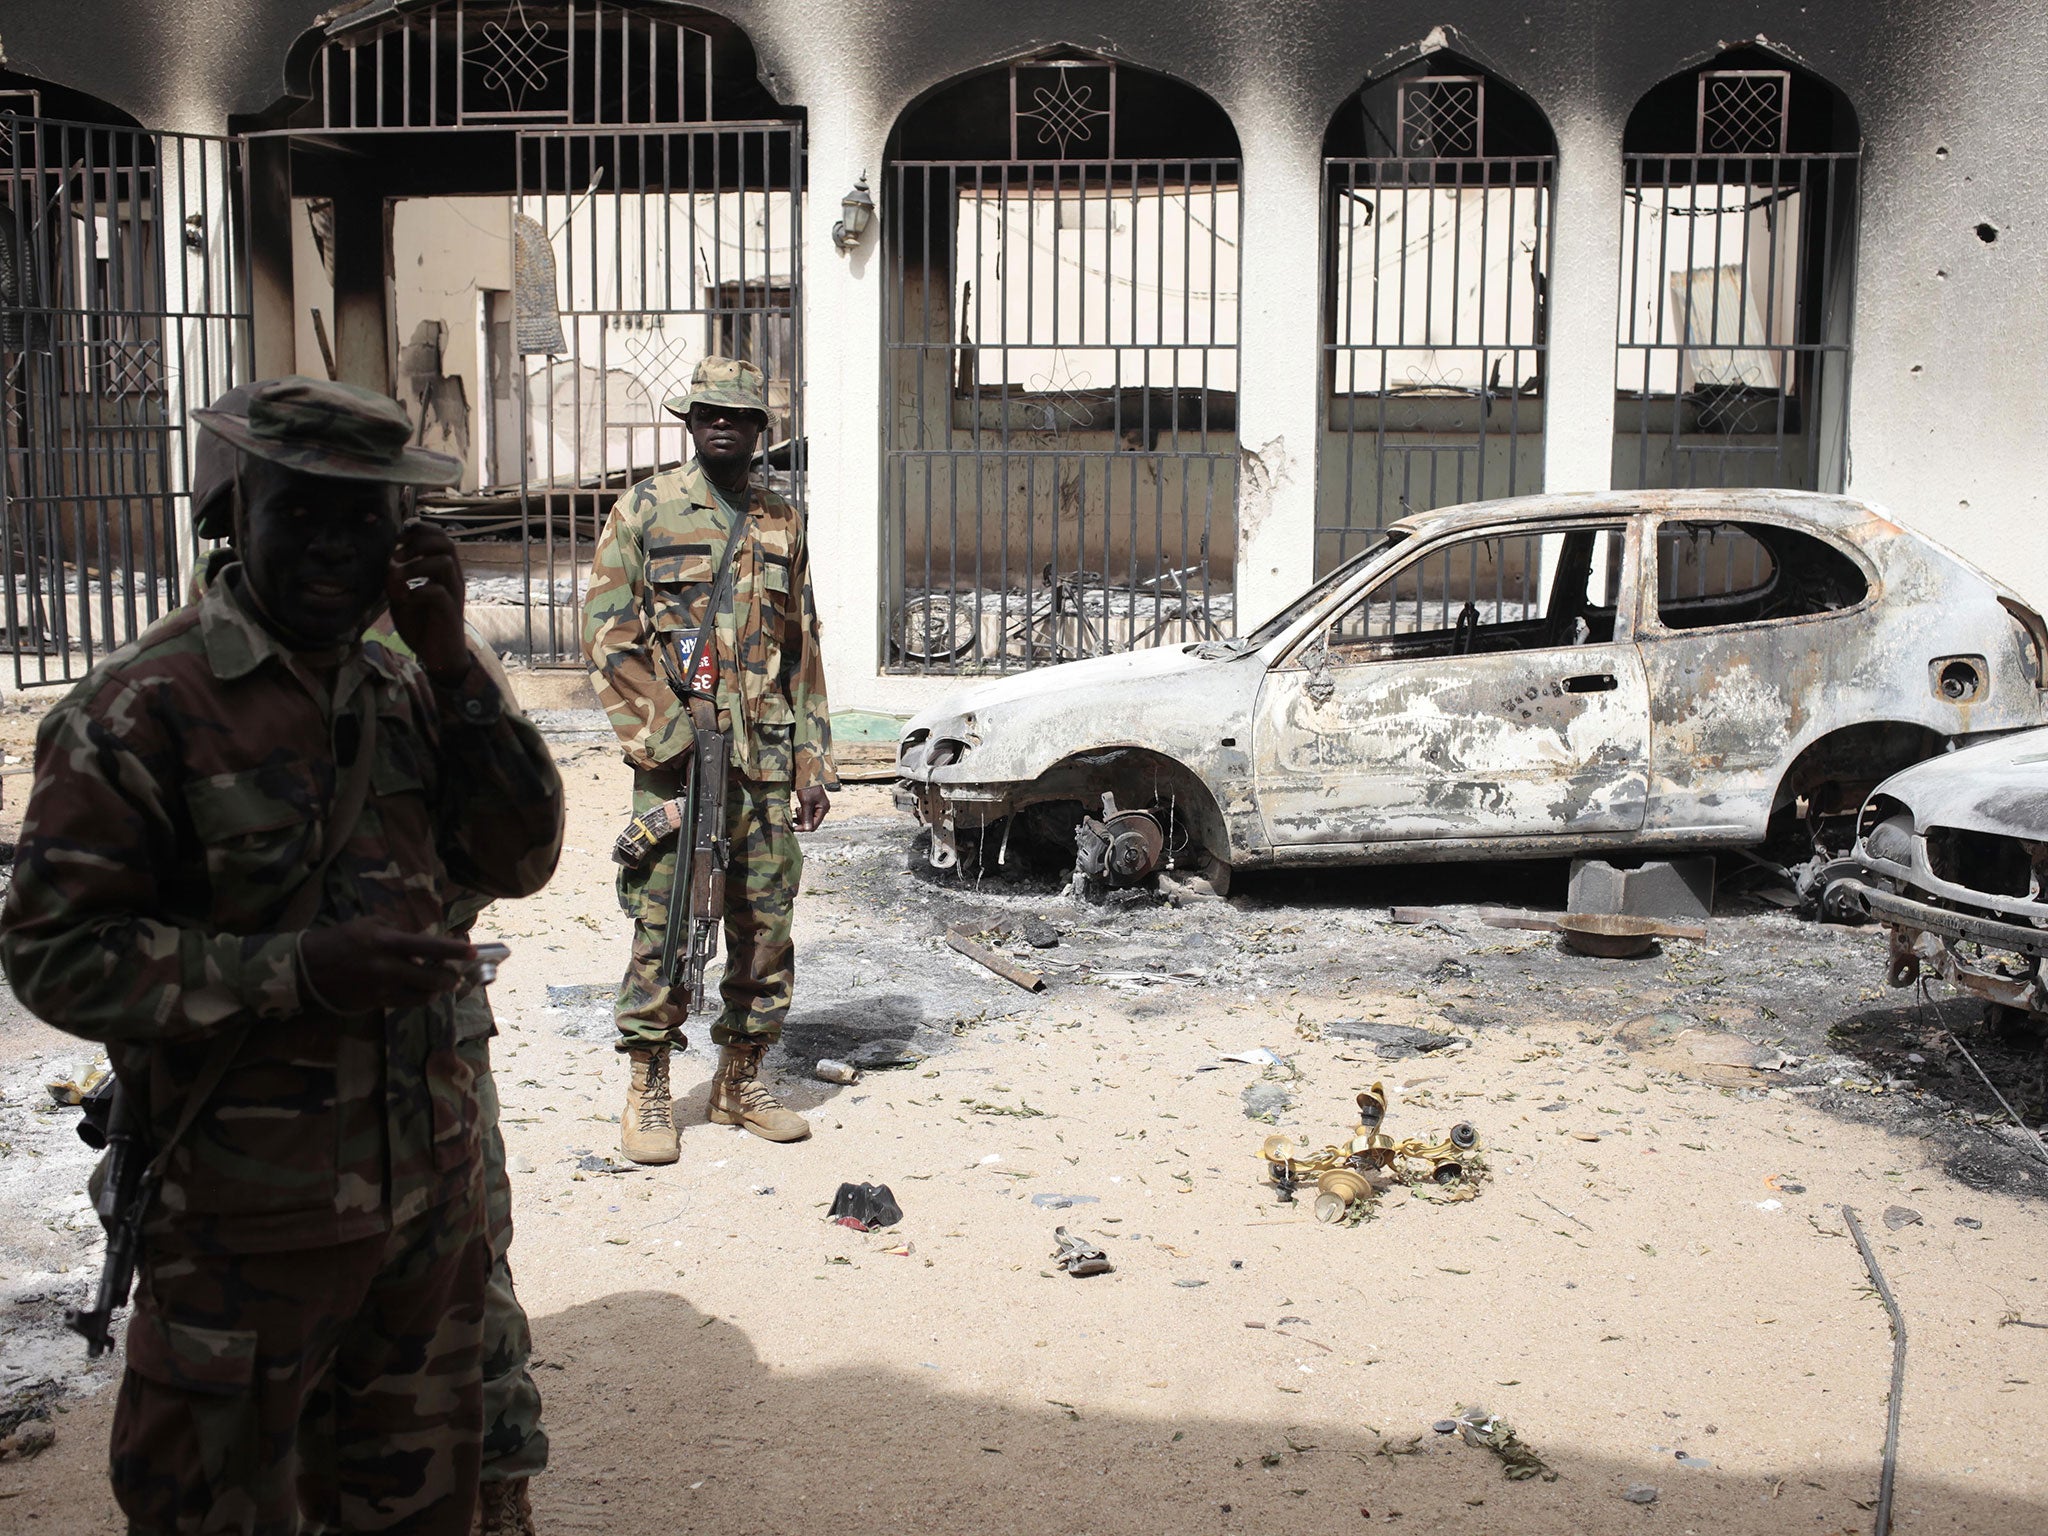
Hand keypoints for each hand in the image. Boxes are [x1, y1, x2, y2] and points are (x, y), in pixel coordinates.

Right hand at [298, 918, 474, 1011]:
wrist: (307, 968)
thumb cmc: (340, 940)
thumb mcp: (369, 925)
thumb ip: (397, 931)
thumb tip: (423, 939)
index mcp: (387, 942)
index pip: (429, 946)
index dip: (454, 950)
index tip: (473, 951)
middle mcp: (388, 967)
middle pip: (433, 978)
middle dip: (451, 977)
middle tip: (455, 973)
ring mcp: (383, 989)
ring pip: (423, 997)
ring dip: (436, 991)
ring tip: (439, 984)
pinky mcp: (376, 1004)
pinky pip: (406, 1004)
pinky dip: (417, 998)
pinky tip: (417, 990)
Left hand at [386, 520, 468, 681]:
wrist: (439, 658)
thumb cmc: (422, 627)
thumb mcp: (401, 600)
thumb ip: (395, 582)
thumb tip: (389, 564)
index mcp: (443, 572)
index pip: (440, 537)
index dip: (420, 530)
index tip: (399, 537)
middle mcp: (452, 578)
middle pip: (446, 543)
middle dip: (419, 542)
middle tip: (397, 554)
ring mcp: (453, 593)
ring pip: (444, 562)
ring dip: (415, 565)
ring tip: (396, 576)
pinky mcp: (450, 611)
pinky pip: (437, 591)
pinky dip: (416, 591)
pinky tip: (404, 600)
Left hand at [794, 785, 830, 832]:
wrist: (806, 774)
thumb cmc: (807, 786)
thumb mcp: (806, 802)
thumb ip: (806, 816)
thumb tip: (807, 829)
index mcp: (823, 808)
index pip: (814, 825)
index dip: (804, 828)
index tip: (793, 828)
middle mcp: (822, 808)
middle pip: (812, 822)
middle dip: (802, 821)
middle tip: (795, 815)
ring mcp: (818, 806)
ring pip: (809, 818)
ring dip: (801, 816)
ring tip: (797, 809)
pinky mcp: (813, 804)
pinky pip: (807, 813)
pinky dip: (802, 813)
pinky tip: (797, 808)